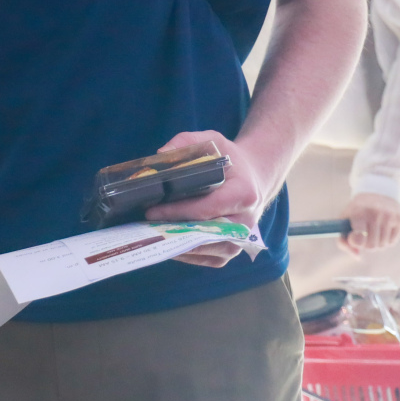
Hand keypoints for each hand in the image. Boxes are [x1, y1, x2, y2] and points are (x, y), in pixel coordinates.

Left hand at [143, 130, 281, 267]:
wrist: (255, 178)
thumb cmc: (231, 160)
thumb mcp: (213, 141)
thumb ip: (187, 142)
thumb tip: (161, 155)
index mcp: (243, 193)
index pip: (206, 209)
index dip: (176, 212)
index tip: (151, 211)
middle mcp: (246, 221)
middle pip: (205, 233)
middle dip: (173, 231)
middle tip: (145, 227)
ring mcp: (242, 239)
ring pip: (207, 251)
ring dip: (178, 247)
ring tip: (152, 237)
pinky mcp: (234, 249)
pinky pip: (210, 259)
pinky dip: (189, 256)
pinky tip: (168, 245)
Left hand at [340, 192, 399, 254]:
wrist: (378, 191)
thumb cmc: (357, 210)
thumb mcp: (345, 220)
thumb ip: (343, 241)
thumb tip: (357, 256)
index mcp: (358, 212)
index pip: (358, 236)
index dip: (356, 242)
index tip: (355, 239)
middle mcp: (374, 213)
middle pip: (371, 246)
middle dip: (366, 245)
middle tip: (364, 235)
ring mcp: (388, 216)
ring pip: (382, 245)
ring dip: (377, 243)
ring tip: (373, 232)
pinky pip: (392, 242)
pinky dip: (386, 241)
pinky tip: (382, 230)